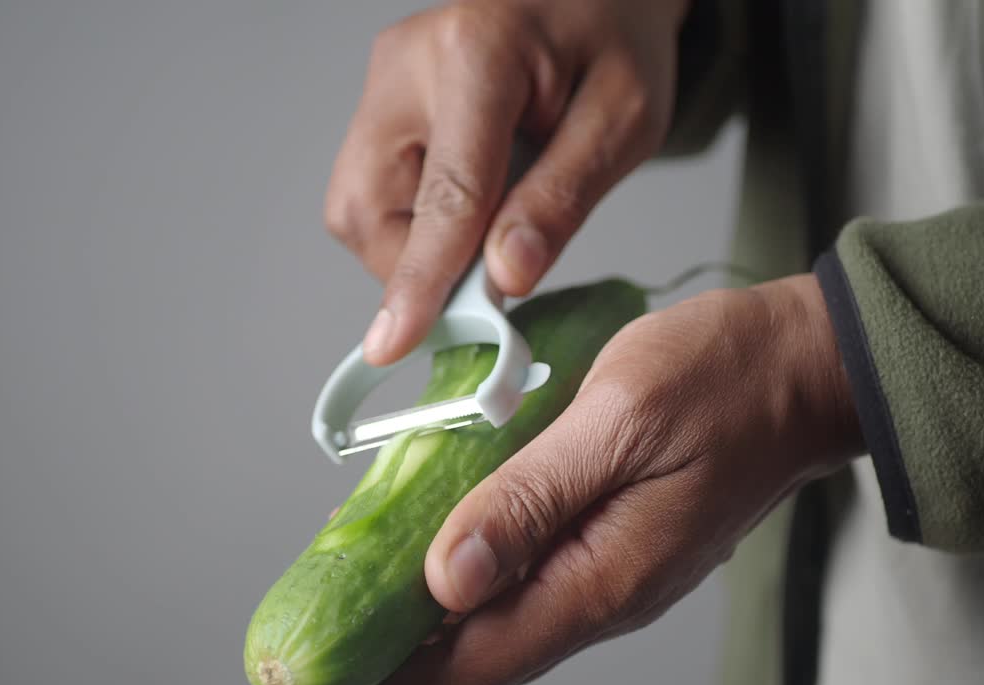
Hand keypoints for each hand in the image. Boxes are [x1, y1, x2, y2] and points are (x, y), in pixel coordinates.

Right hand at [325, 0, 690, 364]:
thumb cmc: (616, 40)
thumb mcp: (624, 119)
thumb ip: (563, 198)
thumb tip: (507, 277)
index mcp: (476, 55)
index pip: (444, 195)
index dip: (421, 280)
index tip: (394, 345)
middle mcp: (407, 64)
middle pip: (370, 207)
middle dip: (419, 265)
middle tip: (491, 274)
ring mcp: (385, 80)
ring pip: (359, 206)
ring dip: (417, 245)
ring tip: (491, 223)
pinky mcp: (382, 99)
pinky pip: (373, 188)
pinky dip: (418, 220)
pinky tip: (472, 201)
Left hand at [339, 274, 862, 684]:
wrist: (807, 367)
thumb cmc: (725, 380)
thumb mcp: (617, 420)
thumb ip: (529, 501)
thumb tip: (446, 579)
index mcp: (603, 579)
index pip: (476, 663)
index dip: (394, 678)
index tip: (326, 678)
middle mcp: (608, 594)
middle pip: (484, 657)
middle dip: (400, 657)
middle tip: (327, 634)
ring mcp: (617, 572)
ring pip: (506, 623)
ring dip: (433, 620)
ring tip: (365, 589)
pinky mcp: (621, 544)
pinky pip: (535, 583)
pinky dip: (476, 576)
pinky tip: (442, 542)